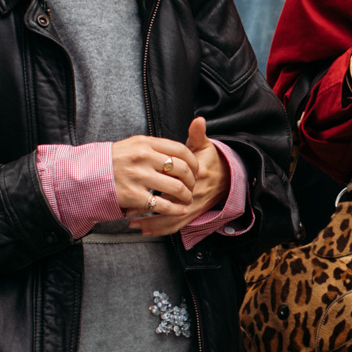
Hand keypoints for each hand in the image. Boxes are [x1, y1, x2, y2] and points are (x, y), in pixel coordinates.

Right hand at [112, 132, 196, 229]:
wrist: (87, 175)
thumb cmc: (113, 161)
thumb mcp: (132, 145)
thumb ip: (154, 147)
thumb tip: (179, 153)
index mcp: (145, 143)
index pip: (180, 149)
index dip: (193, 161)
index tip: (196, 169)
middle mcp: (143, 158)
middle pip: (182, 169)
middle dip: (192, 180)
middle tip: (192, 186)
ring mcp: (138, 177)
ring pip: (176, 187)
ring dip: (186, 195)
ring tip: (187, 199)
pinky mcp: (133, 196)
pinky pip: (162, 205)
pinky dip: (175, 209)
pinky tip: (180, 210)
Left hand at [123, 118, 225, 237]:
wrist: (226, 177)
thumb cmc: (211, 160)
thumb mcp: (205, 146)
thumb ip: (197, 134)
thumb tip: (198, 120)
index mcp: (195, 177)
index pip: (171, 183)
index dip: (152, 186)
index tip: (132, 185)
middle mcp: (193, 194)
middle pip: (167, 205)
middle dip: (146, 208)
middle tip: (125, 207)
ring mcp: (192, 207)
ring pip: (169, 219)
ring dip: (150, 223)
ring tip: (131, 224)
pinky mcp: (191, 214)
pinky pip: (174, 226)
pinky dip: (159, 230)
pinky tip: (144, 230)